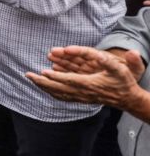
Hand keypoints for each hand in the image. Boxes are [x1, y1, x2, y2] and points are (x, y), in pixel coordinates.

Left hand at [25, 46, 145, 108]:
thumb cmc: (122, 82)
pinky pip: (62, 97)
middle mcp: (82, 93)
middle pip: (58, 89)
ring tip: (31, 79)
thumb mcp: (119, 69)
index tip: (42, 72)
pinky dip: (50, 92)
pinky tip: (43, 87)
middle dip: (42, 82)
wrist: (127, 99)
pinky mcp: (80, 99)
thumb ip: (108, 62)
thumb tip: (99, 56)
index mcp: (89, 84)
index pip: (68, 81)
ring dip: (43, 86)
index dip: (56, 77)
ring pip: (57, 93)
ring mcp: (80, 97)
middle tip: (27, 75)